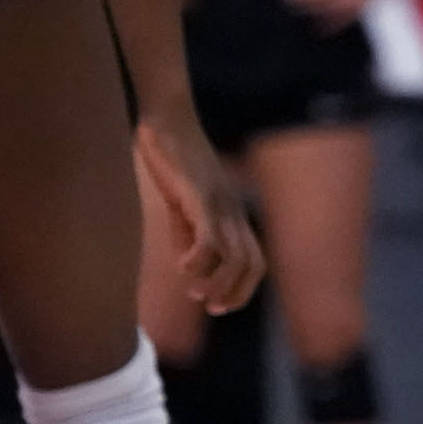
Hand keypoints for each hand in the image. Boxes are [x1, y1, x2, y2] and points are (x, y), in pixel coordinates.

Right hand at [134, 113, 264, 314]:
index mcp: (234, 217)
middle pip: (252, 266)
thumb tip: (190, 271)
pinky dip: (199, 260)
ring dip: (217, 283)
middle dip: (234, 294)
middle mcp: (234, 214)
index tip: (218, 306)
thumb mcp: (183, 206)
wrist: (167, 117)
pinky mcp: (200, 196)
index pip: (255, 264)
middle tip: (210, 306)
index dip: (242, 290)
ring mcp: (220, 205)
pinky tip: (182, 267)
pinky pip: (210, 238)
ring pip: (235, 258)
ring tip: (194, 289)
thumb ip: (189, 237)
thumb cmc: (173, 159)